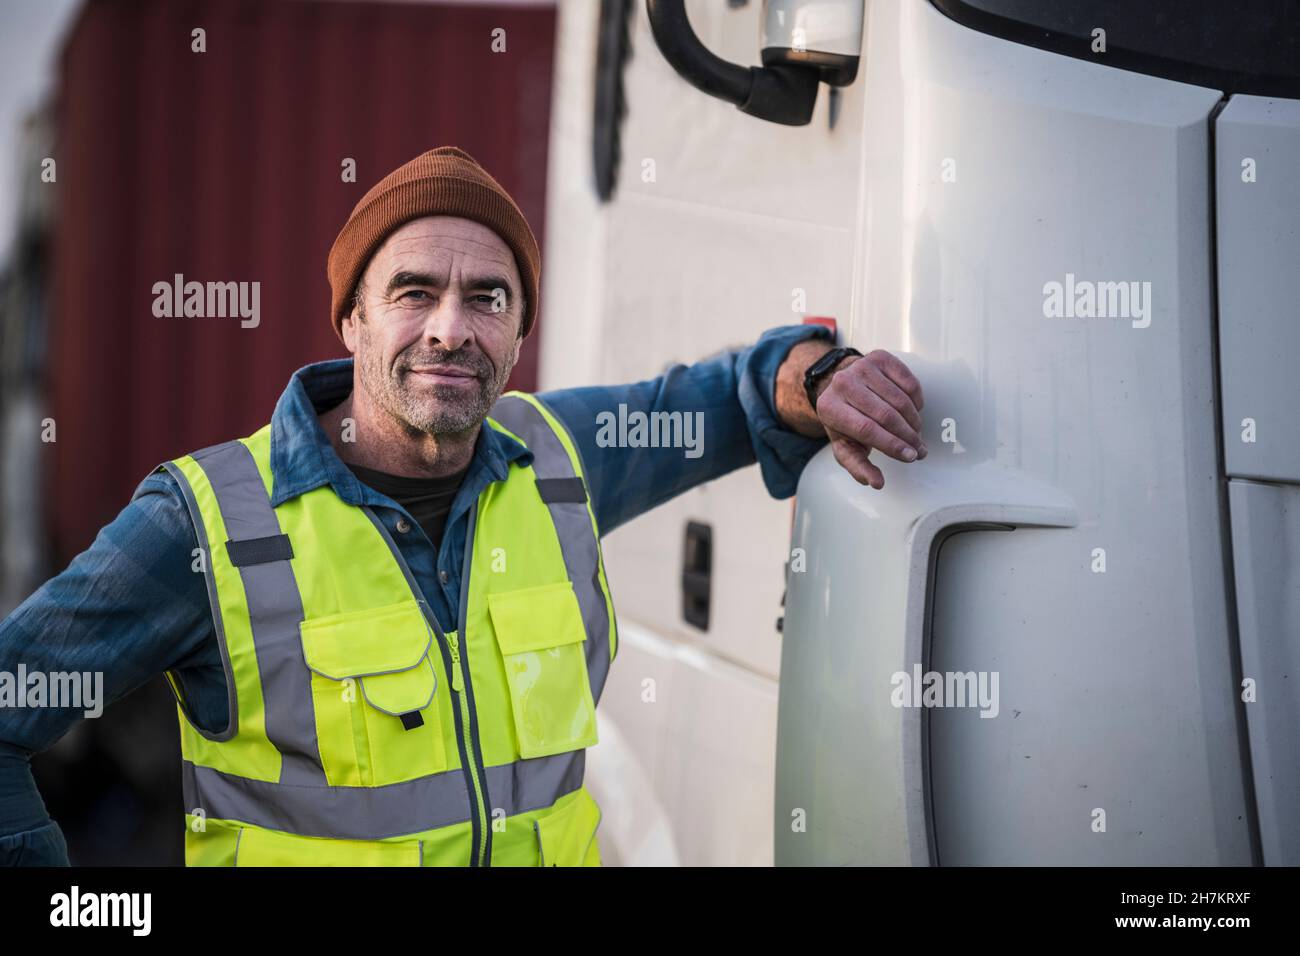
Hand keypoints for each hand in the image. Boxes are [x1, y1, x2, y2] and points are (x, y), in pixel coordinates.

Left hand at [815, 349, 925, 488]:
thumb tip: (876, 482)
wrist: (841, 386)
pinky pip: (908, 381)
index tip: (910, 456)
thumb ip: (858, 466)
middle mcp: (843, 384)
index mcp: (829, 408)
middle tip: (919, 450)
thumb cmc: (845, 420)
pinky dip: (916, 400)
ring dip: (914, 421)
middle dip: (907, 436)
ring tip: (917, 434)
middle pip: (885, 415)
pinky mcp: (879, 357)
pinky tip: (914, 411)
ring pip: (899, 399)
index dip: (892, 444)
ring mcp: (862, 367)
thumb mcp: (845, 445)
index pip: (866, 429)